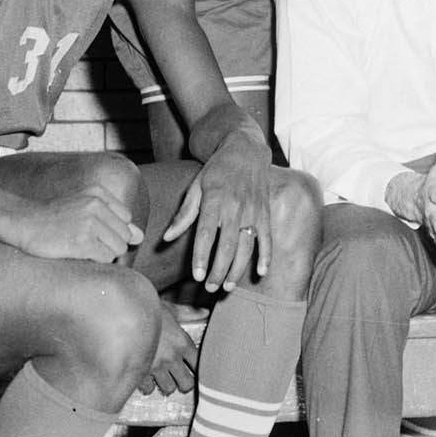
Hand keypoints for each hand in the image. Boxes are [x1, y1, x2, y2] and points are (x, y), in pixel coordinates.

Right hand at [4, 185, 143, 264]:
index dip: (113, 230)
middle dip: (110, 243)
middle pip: (125, 235)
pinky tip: (78, 253)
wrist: (23, 222)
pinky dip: (96, 260)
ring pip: (118, 248)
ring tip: (82, 246)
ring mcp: (90, 224)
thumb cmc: (55, 217)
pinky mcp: (82, 242)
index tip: (93, 231)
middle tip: (86, 241)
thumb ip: (115, 220)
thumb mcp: (85, 208)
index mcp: (99, 193)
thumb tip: (140, 237)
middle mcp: (97, 205)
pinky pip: (106, 258)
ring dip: (103, 253)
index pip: (126, 218)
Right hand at [140, 311, 198, 398]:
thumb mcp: (169, 309)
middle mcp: (171, 357)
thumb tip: (204, 312)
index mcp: (182, 342)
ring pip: (169, 388)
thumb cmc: (146, 310)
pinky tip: (147, 378)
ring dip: (166, 384)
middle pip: (187, 383)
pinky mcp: (139, 373)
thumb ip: (188, 313)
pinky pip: (148, 389)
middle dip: (184, 382)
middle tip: (179, 378)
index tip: (193, 367)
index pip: (199, 363)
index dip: (197, 367)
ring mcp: (156, 367)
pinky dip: (148, 386)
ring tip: (163, 378)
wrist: (123, 313)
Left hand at [166, 154, 270, 291]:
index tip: (196, 275)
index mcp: (214, 200)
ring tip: (227, 286)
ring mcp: (252, 210)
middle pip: (226, 246)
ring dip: (237, 269)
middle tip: (209, 287)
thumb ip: (184, 214)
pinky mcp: (265, 212)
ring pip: (246, 246)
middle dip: (218, 270)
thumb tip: (168, 237)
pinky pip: (267, 237)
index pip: (206, 234)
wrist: (245, 149)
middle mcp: (235, 206)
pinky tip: (260, 272)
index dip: (201, 257)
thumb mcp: (196, 186)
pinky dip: (266, 256)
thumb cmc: (216, 170)